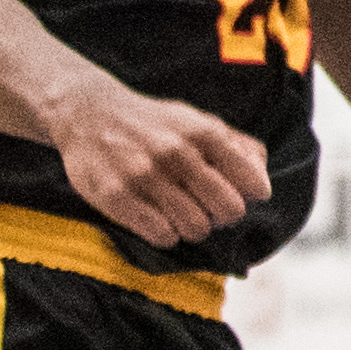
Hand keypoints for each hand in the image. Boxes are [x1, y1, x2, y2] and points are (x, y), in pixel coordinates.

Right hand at [51, 79, 271, 248]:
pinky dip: (165, 234)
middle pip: (229, 211)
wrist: (88, 113)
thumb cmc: (154, 124)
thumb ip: (237, 146)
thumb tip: (262, 183)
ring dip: (193, 227)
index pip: (252, 184)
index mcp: (204, 132)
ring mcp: (145, 174)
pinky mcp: (116, 196)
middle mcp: (177, 152)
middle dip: (222, 216)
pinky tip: (157, 219)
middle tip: (207, 209)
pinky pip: (162, 236)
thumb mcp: (198, 122)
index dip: (248, 196)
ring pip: (196, 228)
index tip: (235, 194)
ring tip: (179, 213)